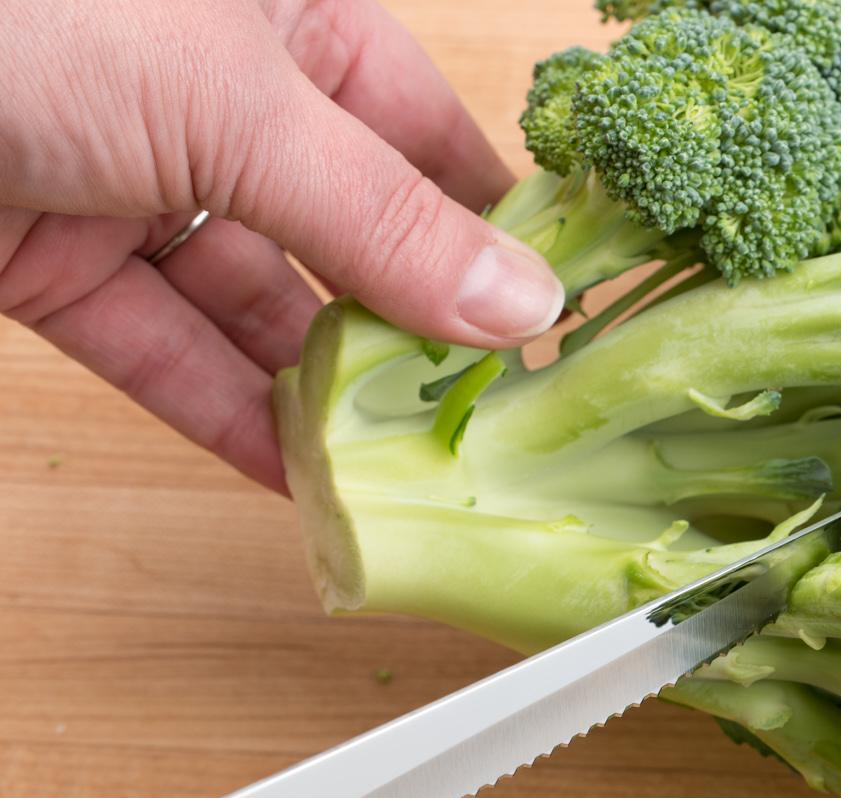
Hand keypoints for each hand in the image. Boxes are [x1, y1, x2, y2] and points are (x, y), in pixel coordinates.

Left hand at [0, 0, 564, 491]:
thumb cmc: (20, 5)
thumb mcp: (234, 105)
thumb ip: (382, 220)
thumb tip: (521, 306)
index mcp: (281, 8)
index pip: (423, 127)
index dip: (493, 222)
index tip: (556, 320)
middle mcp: (210, 85)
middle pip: (345, 227)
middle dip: (409, 327)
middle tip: (487, 422)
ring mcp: (124, 168)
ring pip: (253, 298)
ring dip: (319, 389)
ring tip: (400, 472)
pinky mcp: (44, 249)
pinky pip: (158, 342)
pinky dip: (220, 411)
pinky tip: (292, 477)